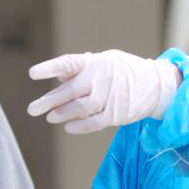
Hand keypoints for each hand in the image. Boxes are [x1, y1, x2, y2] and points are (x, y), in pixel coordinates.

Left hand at [27, 50, 179, 133]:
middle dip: (49, 101)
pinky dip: (79, 126)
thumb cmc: (125, 72)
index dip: (50, 68)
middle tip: (33, 109)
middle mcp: (101, 79)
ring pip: (79, 109)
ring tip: (51, 117)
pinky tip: (68, 127)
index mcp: (95, 63)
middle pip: (70, 91)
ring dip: (62, 114)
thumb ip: (82, 69)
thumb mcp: (105, 62)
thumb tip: (58, 76)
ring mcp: (109, 98)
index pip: (68, 63)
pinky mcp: (116, 114)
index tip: (32, 74)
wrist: (156, 85)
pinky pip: (93, 123)